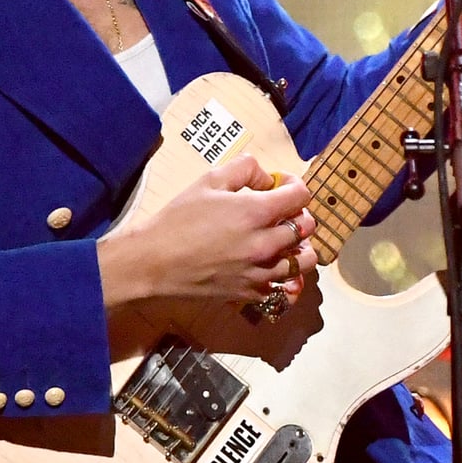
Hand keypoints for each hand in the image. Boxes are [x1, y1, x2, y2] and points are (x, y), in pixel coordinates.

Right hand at [97, 156, 317, 308]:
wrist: (154, 262)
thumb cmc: (178, 220)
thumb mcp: (208, 181)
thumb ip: (244, 169)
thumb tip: (267, 179)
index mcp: (257, 212)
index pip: (301, 195)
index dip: (294, 185)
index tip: (281, 185)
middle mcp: (266, 244)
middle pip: (307, 227)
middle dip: (297, 214)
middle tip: (278, 212)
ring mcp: (261, 272)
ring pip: (304, 261)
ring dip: (298, 247)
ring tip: (282, 241)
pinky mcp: (251, 293)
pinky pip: (285, 288)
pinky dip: (285, 276)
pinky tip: (271, 266)